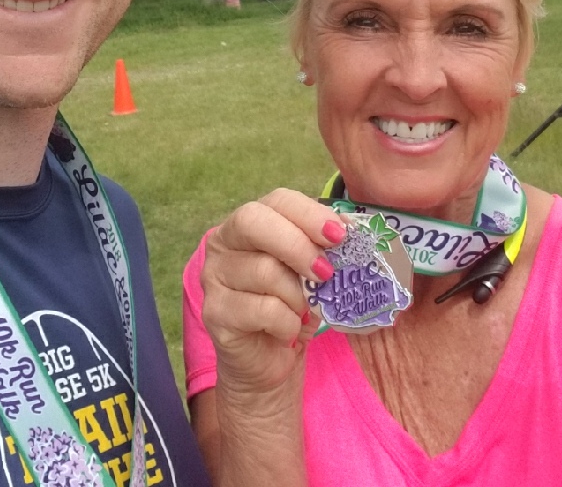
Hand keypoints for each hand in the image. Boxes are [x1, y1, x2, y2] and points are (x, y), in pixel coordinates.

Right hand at [201, 189, 346, 395]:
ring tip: (302, 309)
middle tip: (325, 272)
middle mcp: (222, 243)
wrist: (266, 360)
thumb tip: (348, 228)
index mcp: (248, 222)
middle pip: (255, 223)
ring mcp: (213, 277)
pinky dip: (288, 323)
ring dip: (297, 296)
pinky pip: (264, 309)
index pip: (277, 200)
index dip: (310, 214)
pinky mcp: (215, 312)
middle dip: (298, 245)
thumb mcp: (308, 271)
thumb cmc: (289, 306)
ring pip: (265, 271)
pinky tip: (287, 329)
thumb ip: (321, 246)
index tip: (340, 236)